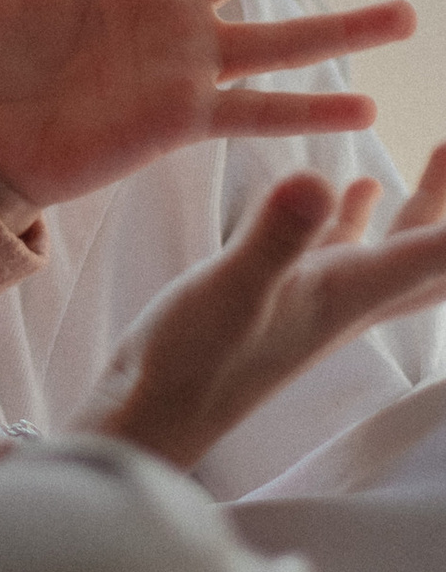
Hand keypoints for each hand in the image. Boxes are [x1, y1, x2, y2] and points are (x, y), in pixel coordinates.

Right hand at [78, 151, 445, 471]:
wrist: (153, 413)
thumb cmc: (193, 362)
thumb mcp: (233, 289)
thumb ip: (276, 237)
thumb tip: (320, 177)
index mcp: (349, 296)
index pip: (433, 258)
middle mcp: (345, 301)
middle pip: (429, 259)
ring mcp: (314, 301)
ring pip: (392, 253)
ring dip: (419, 210)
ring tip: (433, 158)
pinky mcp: (281, 296)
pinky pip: (341, 250)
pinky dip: (355, 215)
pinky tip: (346, 189)